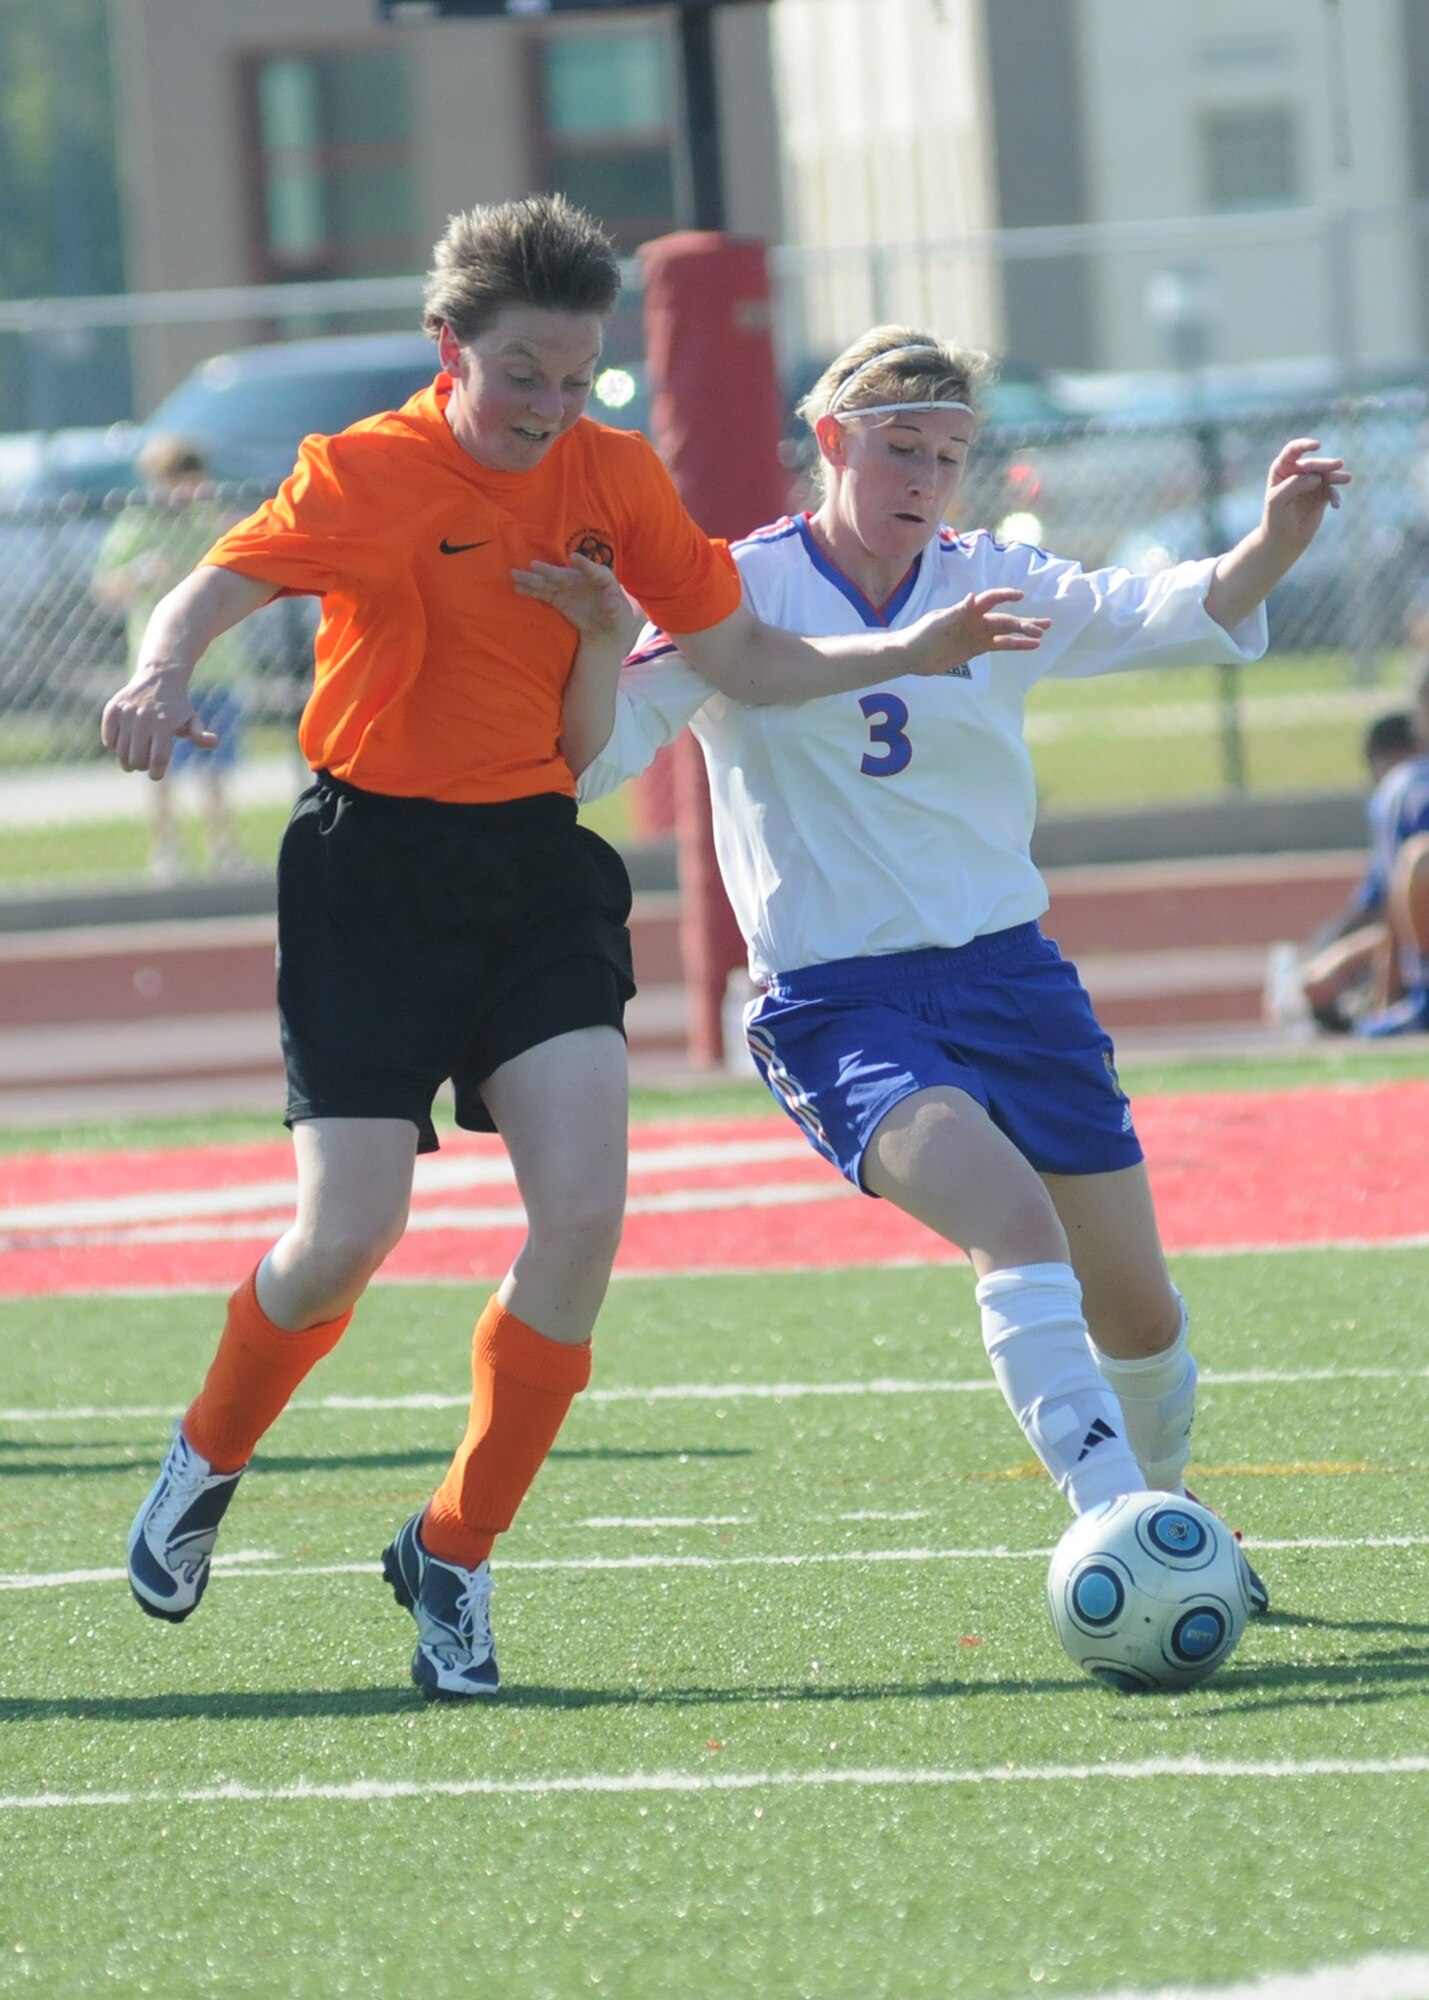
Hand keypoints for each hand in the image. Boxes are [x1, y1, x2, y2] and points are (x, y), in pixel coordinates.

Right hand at [100, 667, 217, 778]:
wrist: (158, 678)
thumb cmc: (177, 706)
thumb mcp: (192, 719)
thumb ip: (200, 734)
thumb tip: (213, 741)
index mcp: (165, 723)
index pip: (158, 758)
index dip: (156, 772)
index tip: (156, 775)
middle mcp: (144, 717)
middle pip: (137, 759)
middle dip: (142, 766)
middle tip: (146, 764)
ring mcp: (127, 712)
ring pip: (121, 751)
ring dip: (127, 760)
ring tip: (136, 756)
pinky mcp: (113, 709)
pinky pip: (108, 739)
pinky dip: (114, 746)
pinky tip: (125, 742)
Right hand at [510, 551, 635, 643]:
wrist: (608, 628)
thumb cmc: (619, 618)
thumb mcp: (622, 617)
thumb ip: (616, 609)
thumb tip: (611, 604)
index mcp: (603, 580)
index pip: (595, 571)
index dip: (585, 564)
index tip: (574, 558)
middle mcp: (583, 580)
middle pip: (566, 575)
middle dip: (550, 571)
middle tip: (534, 565)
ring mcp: (569, 589)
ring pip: (549, 583)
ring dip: (533, 579)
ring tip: (515, 574)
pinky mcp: (559, 599)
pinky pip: (543, 593)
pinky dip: (531, 591)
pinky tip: (517, 587)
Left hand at [899, 588, 1050, 676]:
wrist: (910, 656)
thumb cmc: (920, 635)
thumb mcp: (937, 623)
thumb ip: (957, 611)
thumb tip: (973, 597)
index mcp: (967, 610)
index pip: (990, 599)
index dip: (1005, 596)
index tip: (1021, 597)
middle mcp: (976, 620)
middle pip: (1004, 619)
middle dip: (1024, 622)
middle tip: (1044, 626)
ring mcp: (977, 634)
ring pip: (1006, 632)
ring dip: (1024, 633)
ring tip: (1042, 635)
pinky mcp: (977, 649)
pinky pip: (1000, 646)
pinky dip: (1015, 646)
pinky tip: (1030, 647)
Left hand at [1260, 437, 1350, 555]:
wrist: (1283, 539)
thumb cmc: (1276, 518)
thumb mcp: (1278, 500)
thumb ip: (1295, 485)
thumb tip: (1316, 476)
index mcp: (1282, 469)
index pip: (1293, 451)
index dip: (1304, 445)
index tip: (1317, 445)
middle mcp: (1298, 472)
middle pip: (1313, 464)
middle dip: (1325, 464)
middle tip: (1338, 465)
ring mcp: (1311, 482)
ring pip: (1326, 475)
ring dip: (1336, 476)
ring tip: (1346, 479)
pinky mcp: (1322, 494)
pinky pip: (1331, 491)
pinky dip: (1335, 496)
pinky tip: (1336, 505)